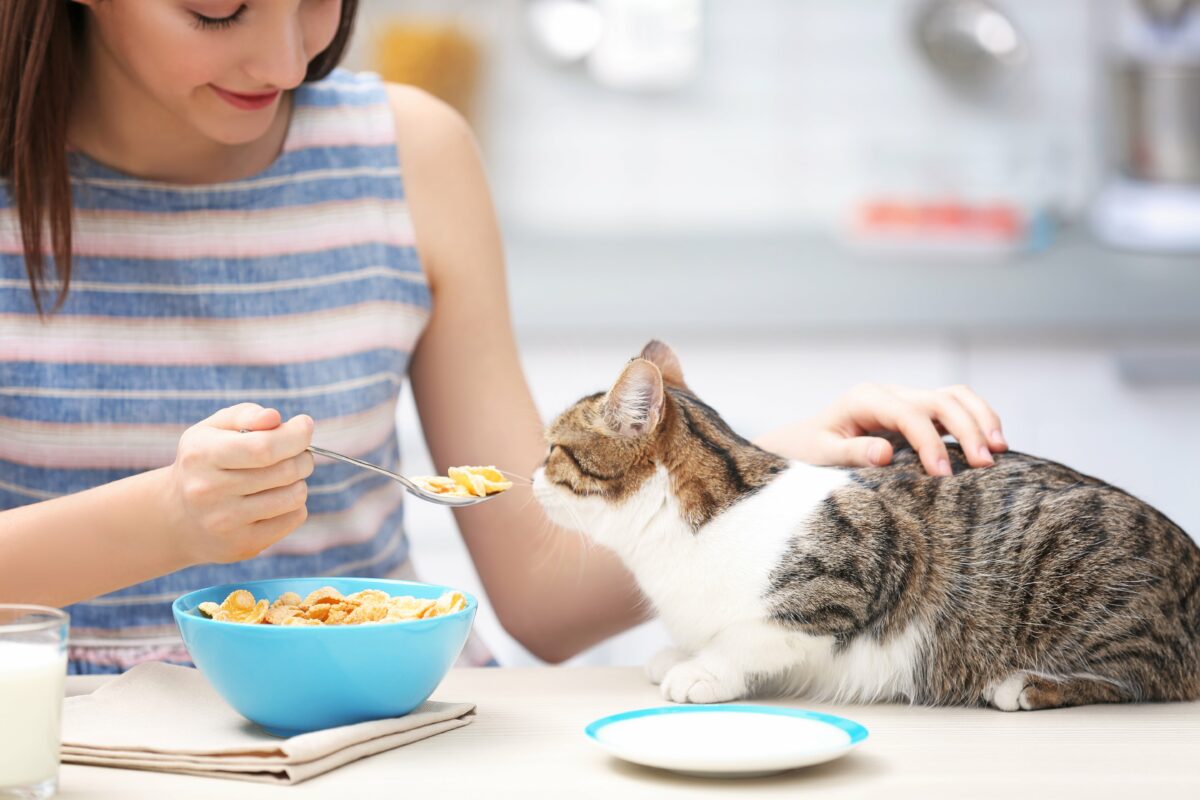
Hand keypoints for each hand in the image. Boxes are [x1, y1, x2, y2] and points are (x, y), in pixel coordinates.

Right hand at [164, 403, 313, 564]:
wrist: (178, 517)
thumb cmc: (206, 461)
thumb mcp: (214, 429)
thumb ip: (246, 415)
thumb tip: (275, 418)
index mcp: (202, 456)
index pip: (264, 448)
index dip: (295, 435)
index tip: (304, 425)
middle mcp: (208, 491)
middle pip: (285, 471)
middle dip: (302, 456)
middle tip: (298, 452)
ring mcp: (225, 522)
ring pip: (294, 496)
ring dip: (300, 481)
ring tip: (284, 476)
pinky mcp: (243, 544)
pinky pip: (294, 518)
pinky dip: (295, 504)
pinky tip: (276, 498)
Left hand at [754, 383, 1006, 475]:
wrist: (803, 440)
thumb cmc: (809, 449)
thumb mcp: (822, 454)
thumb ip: (852, 453)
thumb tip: (885, 454)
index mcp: (865, 399)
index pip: (909, 415)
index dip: (930, 443)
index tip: (943, 474)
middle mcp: (889, 393)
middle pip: (940, 400)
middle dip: (967, 429)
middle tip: (985, 465)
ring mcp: (905, 398)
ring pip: (954, 396)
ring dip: (980, 418)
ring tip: (1000, 450)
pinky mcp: (916, 410)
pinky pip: (953, 407)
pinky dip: (975, 420)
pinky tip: (990, 444)